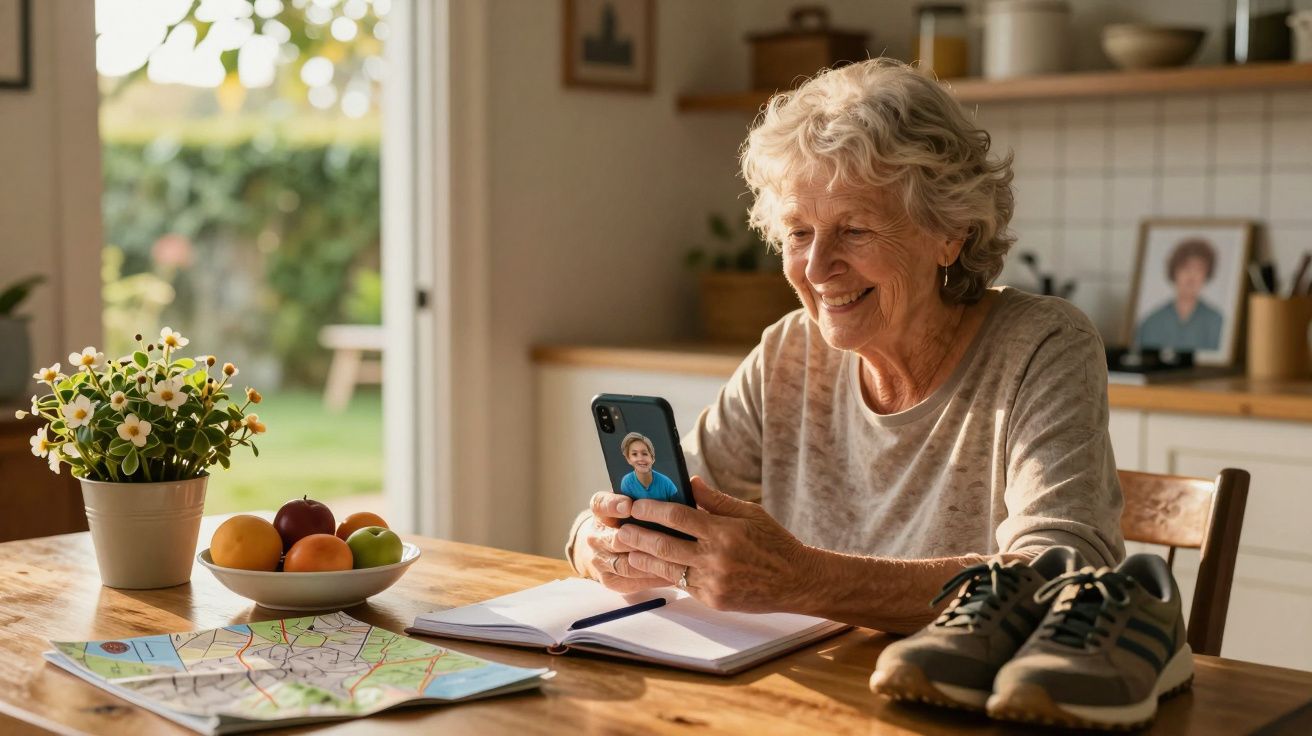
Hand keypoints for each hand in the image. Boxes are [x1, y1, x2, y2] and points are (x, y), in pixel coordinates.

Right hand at [574, 491, 668, 593]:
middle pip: (615, 539)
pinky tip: (671, 574)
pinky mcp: (608, 579)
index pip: (601, 504)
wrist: (605, 546)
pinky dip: (651, 578)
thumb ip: (652, 495)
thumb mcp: (634, 503)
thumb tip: (688, 484)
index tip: (630, 504)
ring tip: (674, 560)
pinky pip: (630, 581)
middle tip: (664, 538)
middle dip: (640, 539)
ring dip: (650, 562)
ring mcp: (599, 559)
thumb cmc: (630, 520)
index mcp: (601, 510)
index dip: (614, 505)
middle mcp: (595, 535)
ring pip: (625, 564)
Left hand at [619, 476, 816, 611]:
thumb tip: (691, 483)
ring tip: (629, 549)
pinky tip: (654, 566)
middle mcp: (716, 558)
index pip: (678, 516)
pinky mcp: (713, 600)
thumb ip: (716, 500)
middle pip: (664, 545)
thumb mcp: (749, 514)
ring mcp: (713, 582)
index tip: (635, 505)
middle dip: (638, 536)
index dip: (652, 510)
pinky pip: (683, 584)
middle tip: (621, 528)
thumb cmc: (774, 543)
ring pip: (668, 569)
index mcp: (724, 532)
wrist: (796, 581)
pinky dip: (667, 574)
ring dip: (644, 559)